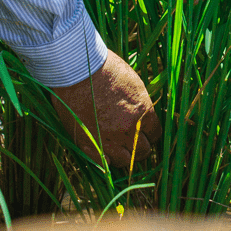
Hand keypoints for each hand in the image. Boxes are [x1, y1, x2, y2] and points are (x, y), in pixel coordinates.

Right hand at [51, 51, 161, 167]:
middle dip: (138, 146)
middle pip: (143, 150)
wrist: (75, 68)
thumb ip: (138, 103)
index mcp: (142, 112)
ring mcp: (109, 139)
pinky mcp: (90, 144)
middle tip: (131, 141)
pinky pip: (105, 163)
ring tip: (117, 146)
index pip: (155, 133)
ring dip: (124, 154)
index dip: (148, 133)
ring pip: (126, 160)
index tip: (143, 131)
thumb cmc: (103, 67)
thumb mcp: (131, 81)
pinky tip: (104, 151)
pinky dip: (106, 159)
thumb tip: (141, 113)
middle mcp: (129, 129)